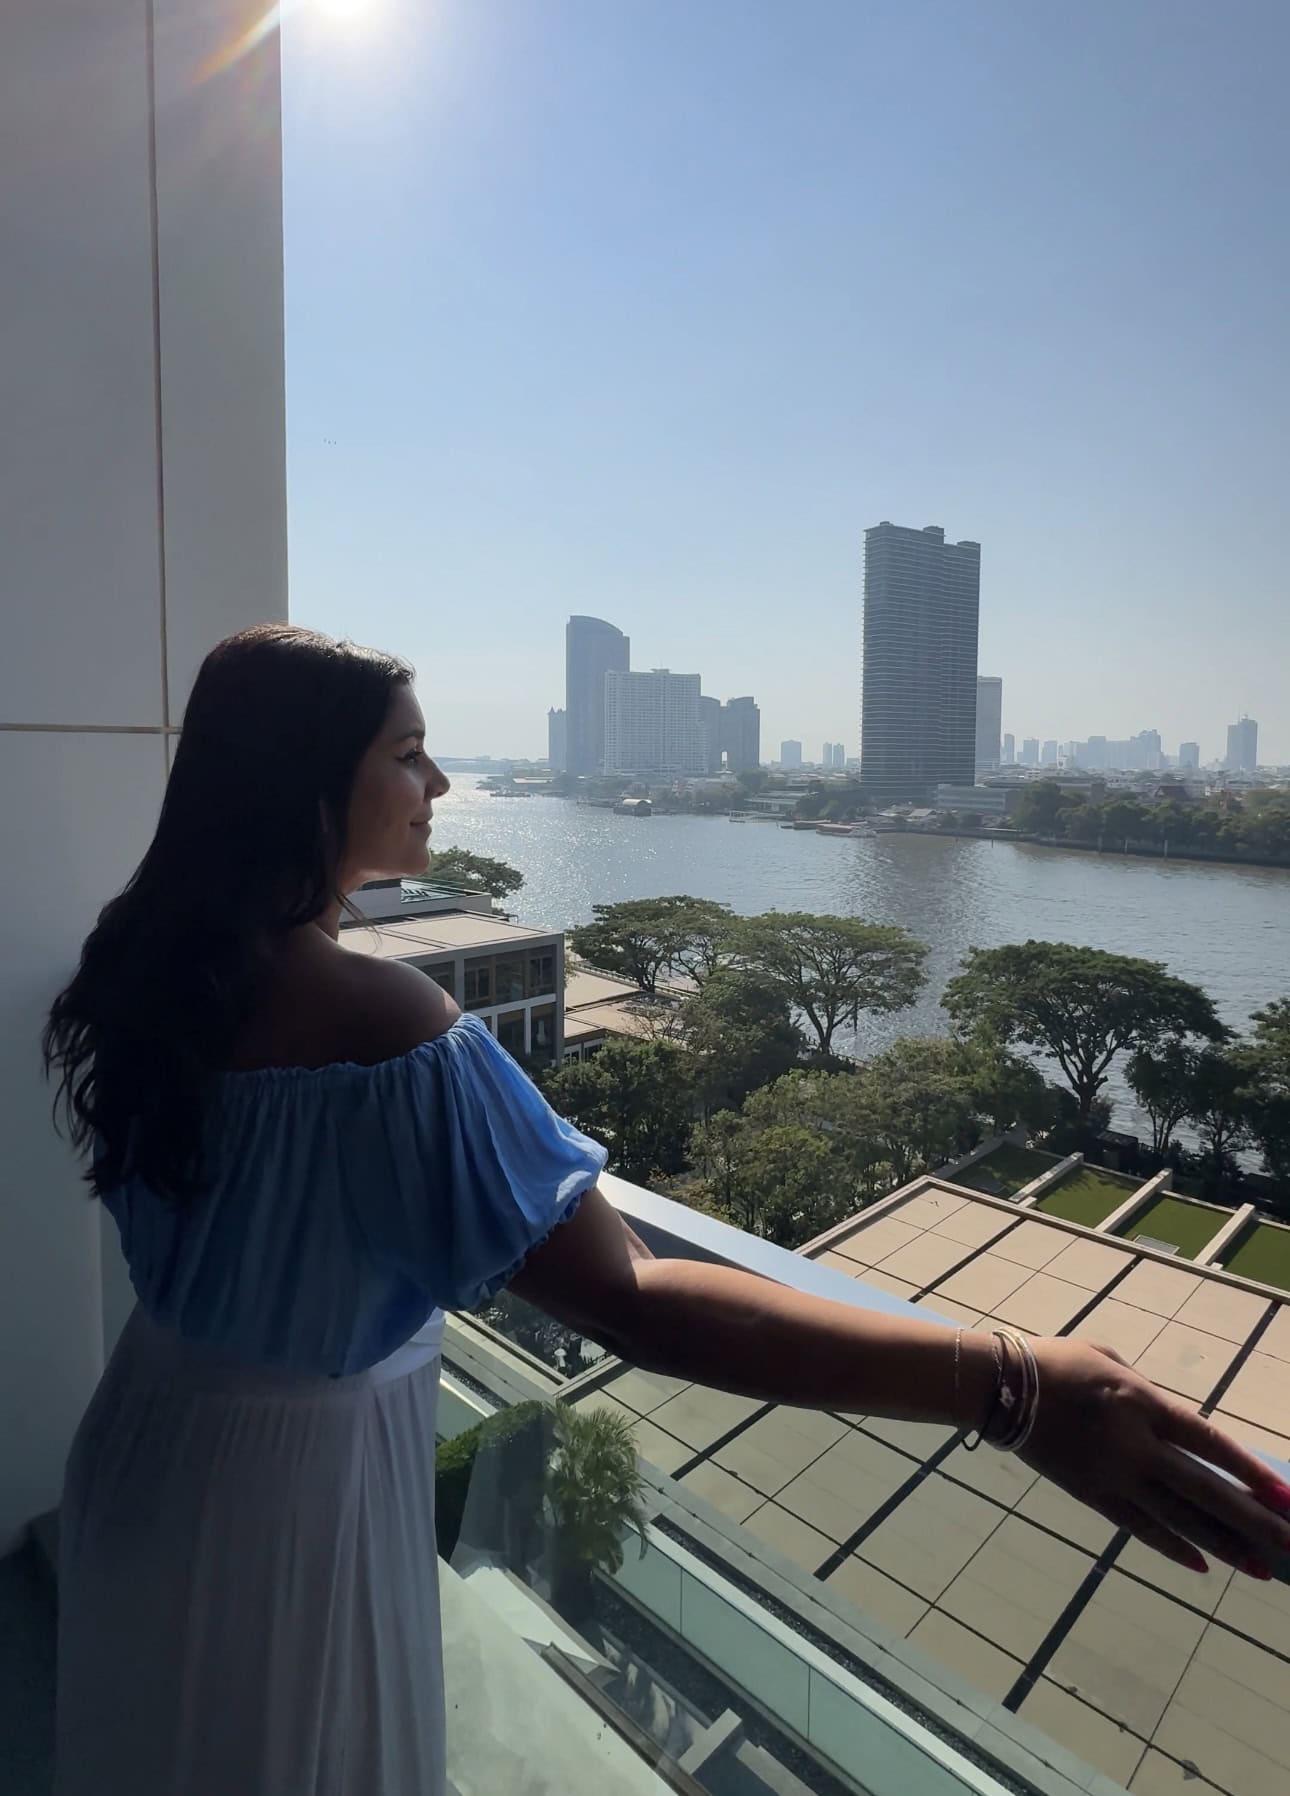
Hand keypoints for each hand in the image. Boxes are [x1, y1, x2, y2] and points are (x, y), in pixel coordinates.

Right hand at [1020, 1337, 1289, 1575]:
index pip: (1209, 1442)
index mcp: (1141, 1402)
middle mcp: (1134, 1444)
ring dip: (1224, 1545)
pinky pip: (1137, 1526)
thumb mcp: (1110, 1361)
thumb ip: (1147, 1393)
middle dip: (1252, 1519)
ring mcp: (1112, 1474)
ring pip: (1178, 1518)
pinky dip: (1172, 1546)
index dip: (1249, 1471)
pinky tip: (1202, 1565)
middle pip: (1204, 1490)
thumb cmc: (1056, 1362)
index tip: (1285, 1495)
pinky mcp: (1090, 1494)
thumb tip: (1177, 1425)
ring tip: (1262, 1568)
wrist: (999, 1388)